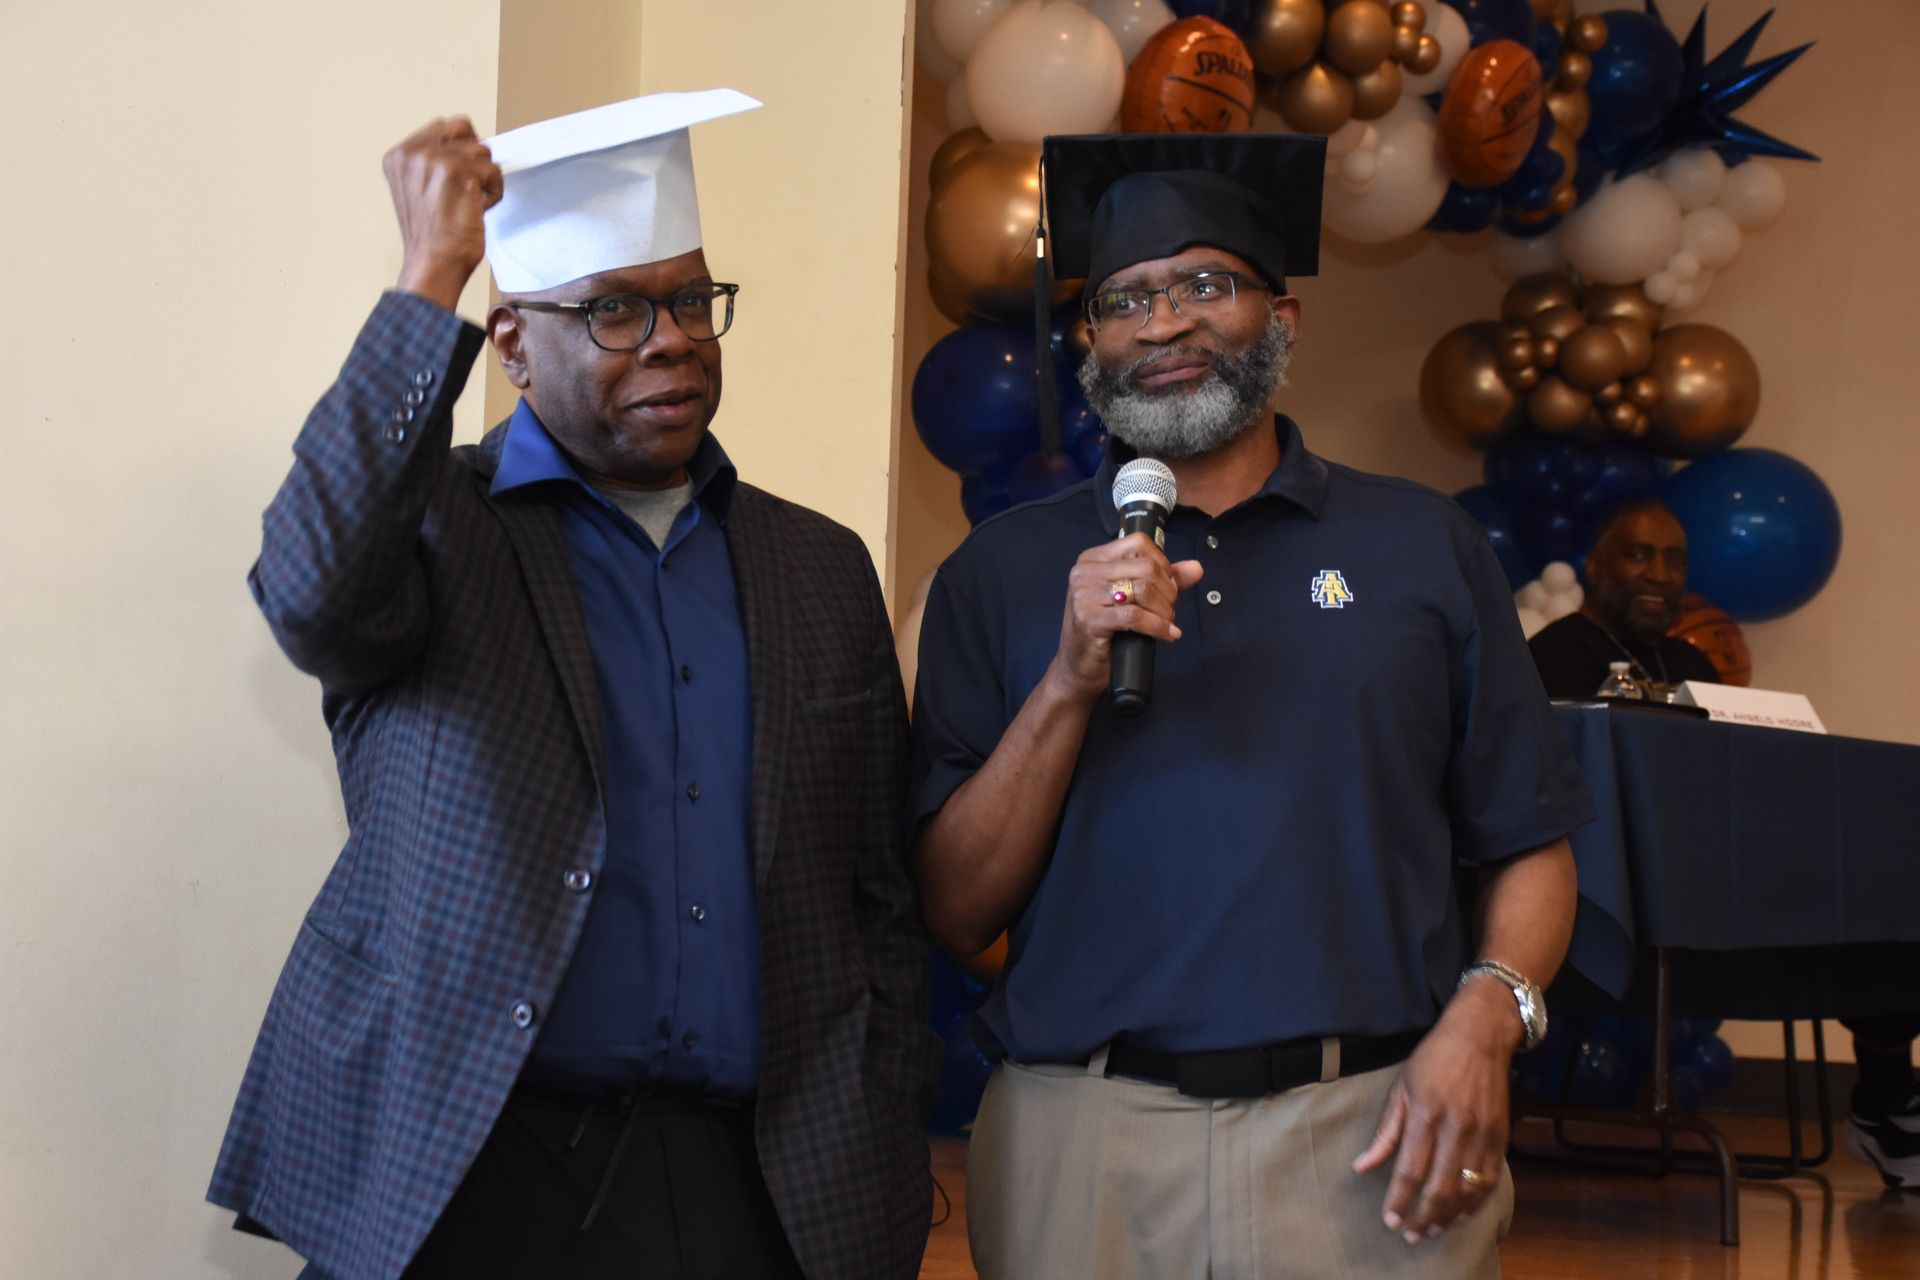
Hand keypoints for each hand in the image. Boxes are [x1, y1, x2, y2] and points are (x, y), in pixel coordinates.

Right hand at [382, 116, 502, 310]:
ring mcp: (434, 159)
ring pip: (481, 150)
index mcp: (399, 156)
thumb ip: (432, 165)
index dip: (460, 149)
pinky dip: (494, 193)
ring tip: (470, 203)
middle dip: (474, 155)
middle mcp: (413, 152)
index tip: (460, 177)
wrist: (434, 265)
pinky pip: (494, 171)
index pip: (441, 127)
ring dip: (484, 178)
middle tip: (471, 185)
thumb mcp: (420, 190)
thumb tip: (466, 149)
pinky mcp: (458, 171)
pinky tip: (477, 210)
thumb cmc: (433, 238)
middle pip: (462, 127)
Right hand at [1044, 533, 1202, 703]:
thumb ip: (1163, 580)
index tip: (1167, 587)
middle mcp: (1084, 572)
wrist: (1078, 668)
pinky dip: (1158, 626)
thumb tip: (1196, 568)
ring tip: (1166, 624)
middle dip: (1168, 591)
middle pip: (1145, 567)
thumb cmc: (1105, 632)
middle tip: (1169, 611)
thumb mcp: (1132, 600)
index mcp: (1092, 559)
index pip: (1139, 544)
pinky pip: (1135, 616)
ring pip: (1143, 589)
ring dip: (1164, 610)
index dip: (1163, 565)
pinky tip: (1166, 635)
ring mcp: (1084, 595)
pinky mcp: (1089, 619)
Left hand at [1351, 981, 1519, 1243]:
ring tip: (1432, 1229)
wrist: (1480, 1037)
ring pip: (1467, 1189)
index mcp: (1425, 1114)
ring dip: (1449, 1215)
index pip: (1409, 1170)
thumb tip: (1362, 1167)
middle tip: (1410, 1235)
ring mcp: (1482, 1134)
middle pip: (1439, 1187)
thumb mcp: (1399, 1088)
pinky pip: (1490, 1180)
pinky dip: (1476, 1202)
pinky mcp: (1500, 1137)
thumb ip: (1384, 1133)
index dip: (1399, 1200)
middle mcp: (1455, 1128)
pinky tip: (1461, 1214)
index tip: (1390, 1220)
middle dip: (1422, 1216)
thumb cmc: (1433, 1060)